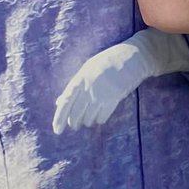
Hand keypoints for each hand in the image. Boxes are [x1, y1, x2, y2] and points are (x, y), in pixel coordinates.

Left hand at [54, 28, 188, 132]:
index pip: (65, 102)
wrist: (131, 58)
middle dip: (74, 123)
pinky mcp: (113, 99)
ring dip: (87, 121)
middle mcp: (88, 88)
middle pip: (76, 114)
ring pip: (88, 118)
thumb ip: (73, 87)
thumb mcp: (86, 70)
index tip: (56, 130)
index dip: (59, 118)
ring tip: (89, 118)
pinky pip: (102, 118)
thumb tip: (59, 102)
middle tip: (75, 125)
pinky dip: (99, 119)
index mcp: (79, 79)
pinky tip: (100, 116)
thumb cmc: (107, 62)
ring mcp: (101, 94)